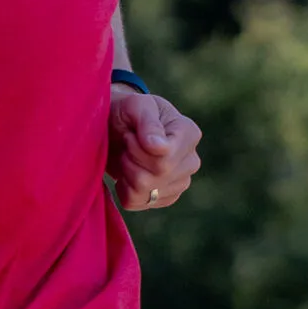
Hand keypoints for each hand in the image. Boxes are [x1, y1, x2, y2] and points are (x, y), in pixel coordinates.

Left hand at [107, 88, 201, 210]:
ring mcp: (180, 182)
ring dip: (126, 173)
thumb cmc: (128, 112)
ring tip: (127, 157)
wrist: (117, 127)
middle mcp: (191, 161)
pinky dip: (124, 189)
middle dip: (131, 159)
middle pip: (157, 175)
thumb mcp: (134, 105)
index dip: (138, 149)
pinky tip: (127, 173)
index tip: (131, 134)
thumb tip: (160, 147)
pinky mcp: (165, 199)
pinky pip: (137, 202)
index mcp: (189, 134)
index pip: (165, 158)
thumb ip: (148, 122)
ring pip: (145, 191)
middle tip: (126, 144)